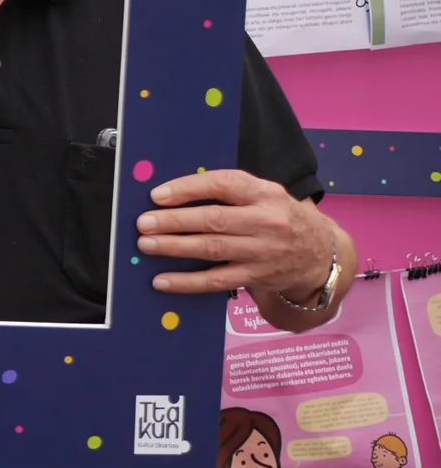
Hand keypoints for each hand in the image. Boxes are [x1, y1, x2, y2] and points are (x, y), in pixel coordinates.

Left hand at [137, 170, 341, 323]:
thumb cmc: (282, 218)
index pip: (224, 185)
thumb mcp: (267, 196)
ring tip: (146, 245)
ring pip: (212, 249)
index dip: (189, 188)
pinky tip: (162, 281)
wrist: (323, 255)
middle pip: (214, 220)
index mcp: (266, 194)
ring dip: (175, 247)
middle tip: (144, 222)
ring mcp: (263, 252)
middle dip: (174, 221)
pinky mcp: (257, 277)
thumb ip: (232, 192)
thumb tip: (176, 192)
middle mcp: (267, 222)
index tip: (158, 195)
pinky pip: (217, 281)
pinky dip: (187, 282)